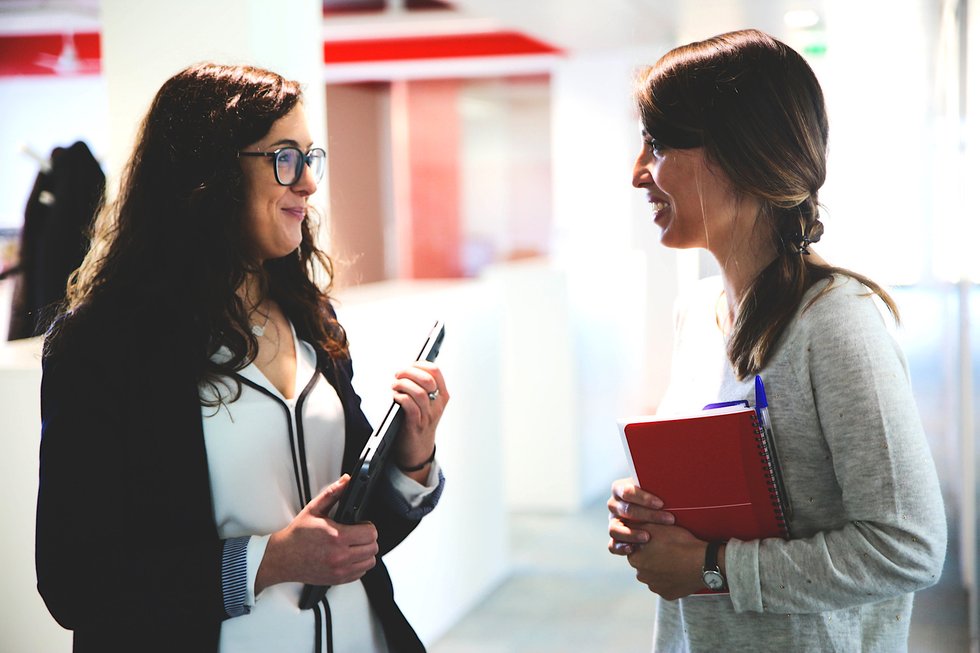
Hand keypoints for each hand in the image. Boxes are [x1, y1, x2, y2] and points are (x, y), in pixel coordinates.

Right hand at [255, 475, 378, 593]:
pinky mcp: (337, 579)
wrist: (282, 558)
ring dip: (366, 552)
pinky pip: (360, 573)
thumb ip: (332, 493)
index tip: (362, 525)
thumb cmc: (297, 536)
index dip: (369, 527)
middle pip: (373, 548)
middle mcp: (340, 556)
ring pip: (369, 562)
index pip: (370, 534)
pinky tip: (349, 556)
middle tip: (359, 534)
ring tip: (355, 545)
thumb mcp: (314, 509)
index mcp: (336, 537)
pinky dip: (359, 565)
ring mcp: (339, 570)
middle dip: (369, 539)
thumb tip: (346, 481)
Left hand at [391, 361, 447, 481]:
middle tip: (398, 375)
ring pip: (419, 392)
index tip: (409, 366)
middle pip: (427, 379)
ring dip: (403, 385)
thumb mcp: (428, 404)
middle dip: (409, 372)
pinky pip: (410, 407)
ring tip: (395, 385)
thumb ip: (423, 387)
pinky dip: (401, 398)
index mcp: (442, 396)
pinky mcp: (416, 425)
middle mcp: (437, 405)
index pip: (435, 372)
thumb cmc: (420, 423)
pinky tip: (396, 397)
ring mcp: (428, 415)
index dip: (420, 365)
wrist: (418, 450)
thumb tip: (407, 369)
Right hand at [607, 477, 674, 554]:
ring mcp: (613, 522)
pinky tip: (633, 548)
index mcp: (620, 489)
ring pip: (614, 528)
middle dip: (648, 515)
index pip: (626, 491)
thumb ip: (661, 484)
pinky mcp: (616, 539)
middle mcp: (614, 505)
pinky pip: (612, 545)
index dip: (643, 498)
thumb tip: (676, 477)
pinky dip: (620, 547)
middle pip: (625, 510)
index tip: (661, 504)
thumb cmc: (661, 499)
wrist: (660, 516)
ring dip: (631, 533)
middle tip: (669, 519)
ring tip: (648, 537)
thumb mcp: (660, 489)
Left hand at [626, 523, 706, 599]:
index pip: (634, 550)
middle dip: (651, 557)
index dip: (645, 544)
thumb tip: (630, 526)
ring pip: (654, 576)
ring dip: (660, 569)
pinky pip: (665, 586)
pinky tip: (678, 571)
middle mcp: (641, 576)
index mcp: (635, 559)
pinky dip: (670, 580)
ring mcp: (655, 587)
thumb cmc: (679, 543)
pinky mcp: (668, 595)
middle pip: (643, 564)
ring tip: (674, 560)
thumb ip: (638, 528)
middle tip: (667, 550)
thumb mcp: (656, 527)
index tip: (656, 541)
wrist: (702, 562)